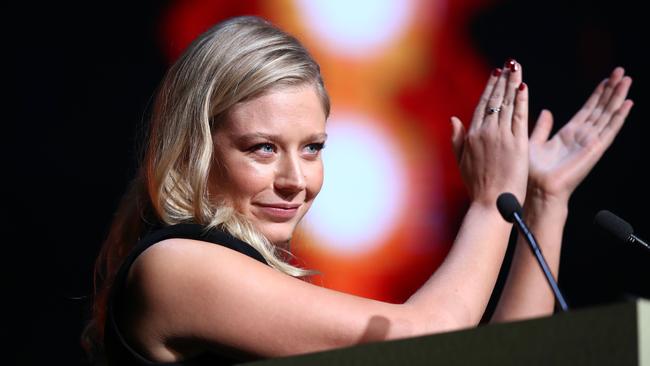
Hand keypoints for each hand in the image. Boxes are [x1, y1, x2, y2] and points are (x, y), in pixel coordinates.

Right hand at [451, 60, 528, 206]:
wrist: (491, 203)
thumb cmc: (477, 187)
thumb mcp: (462, 161)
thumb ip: (457, 139)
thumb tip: (454, 119)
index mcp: (472, 136)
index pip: (483, 106)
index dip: (490, 88)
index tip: (495, 74)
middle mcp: (485, 132)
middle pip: (495, 100)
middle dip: (502, 80)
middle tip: (509, 64)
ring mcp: (501, 137)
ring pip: (508, 105)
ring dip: (513, 84)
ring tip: (517, 69)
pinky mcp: (517, 143)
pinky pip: (520, 117)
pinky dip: (522, 101)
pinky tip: (524, 87)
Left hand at [528, 67, 633, 201]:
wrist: (537, 190)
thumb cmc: (532, 172)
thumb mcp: (534, 143)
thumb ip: (542, 128)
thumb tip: (546, 111)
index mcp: (568, 135)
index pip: (587, 110)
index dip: (597, 94)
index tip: (606, 79)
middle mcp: (582, 137)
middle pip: (600, 109)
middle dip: (611, 90)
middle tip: (621, 71)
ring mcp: (590, 143)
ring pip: (607, 115)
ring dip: (618, 97)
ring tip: (627, 80)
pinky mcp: (594, 150)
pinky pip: (609, 130)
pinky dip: (619, 116)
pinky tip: (628, 103)